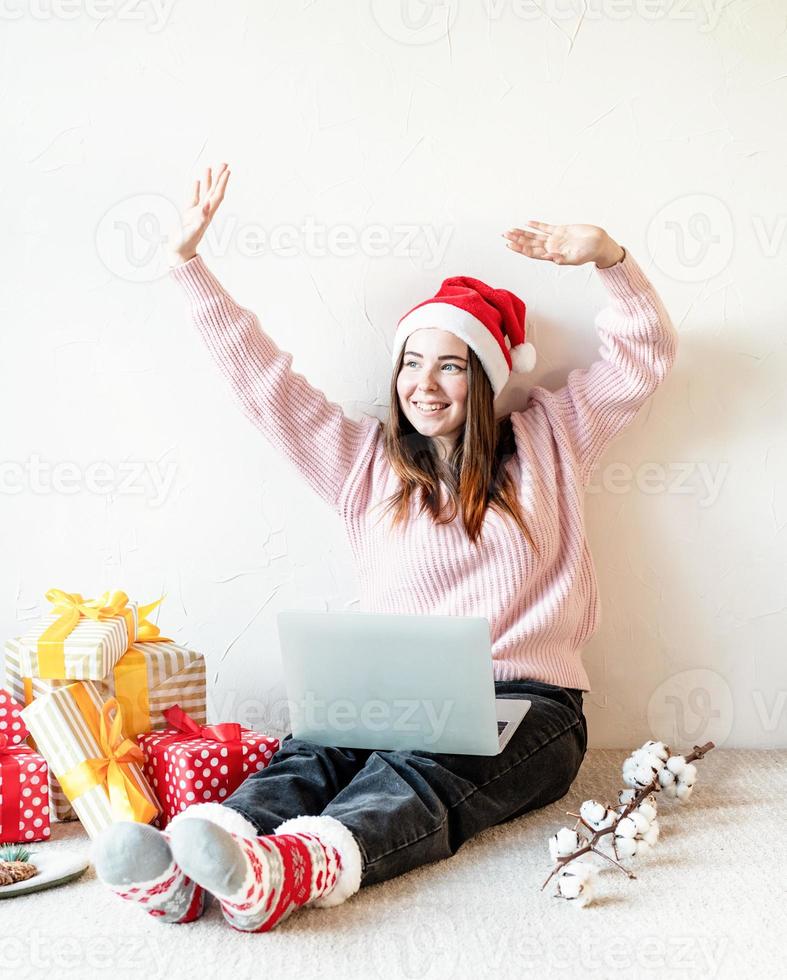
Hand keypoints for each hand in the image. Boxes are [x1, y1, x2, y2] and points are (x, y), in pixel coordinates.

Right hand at [166, 162, 231, 266]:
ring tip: (209, 167)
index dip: (222, 183)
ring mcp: (197, 213)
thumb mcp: (191, 231)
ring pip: (205, 193)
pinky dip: (196, 188)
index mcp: (206, 215)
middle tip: (223, 163)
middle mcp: (204, 212)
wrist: (179, 253)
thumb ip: (200, 219)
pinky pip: (194, 198)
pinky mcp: (189, 215)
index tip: (227, 171)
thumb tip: (207, 206)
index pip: (217, 195)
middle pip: (214, 191)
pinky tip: (197, 181)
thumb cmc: (184, 244)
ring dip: (209, 180)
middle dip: (219, 177)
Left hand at [502, 221, 623, 267]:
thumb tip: (550, 258)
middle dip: (517, 239)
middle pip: (530, 244)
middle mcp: (551, 247)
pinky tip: (527, 222)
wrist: (600, 244)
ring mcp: (555, 239)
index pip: (532, 252)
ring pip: (535, 236)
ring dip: (523, 233)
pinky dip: (536, 225)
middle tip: (504, 235)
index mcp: (552, 255)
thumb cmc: (590, 253)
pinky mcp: (561, 230)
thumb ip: (562, 258)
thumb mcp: (576, 257)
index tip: (510, 245)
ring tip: (510, 230)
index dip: (520, 249)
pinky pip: (546, 227)